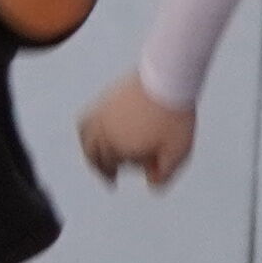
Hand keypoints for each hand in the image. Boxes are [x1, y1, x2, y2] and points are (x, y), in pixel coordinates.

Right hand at [76, 75, 195, 188]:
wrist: (168, 78)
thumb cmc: (174, 117)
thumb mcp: (177, 152)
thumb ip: (164, 174)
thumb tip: (151, 184)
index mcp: (119, 147)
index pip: (108, 167)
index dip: (111, 175)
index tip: (113, 183)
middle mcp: (105, 130)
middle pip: (92, 153)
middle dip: (97, 166)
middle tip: (103, 173)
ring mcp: (103, 111)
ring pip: (85, 134)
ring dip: (88, 148)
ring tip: (92, 153)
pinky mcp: (107, 96)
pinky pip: (88, 117)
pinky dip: (88, 128)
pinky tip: (98, 129)